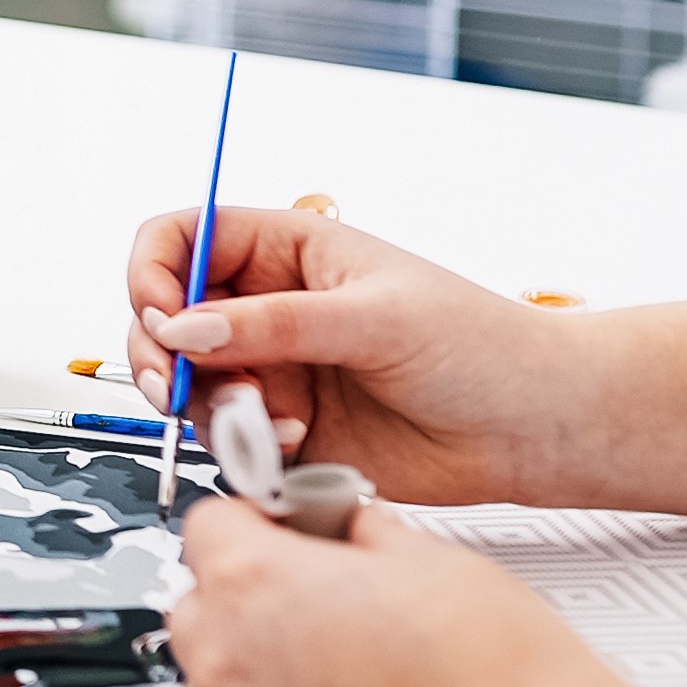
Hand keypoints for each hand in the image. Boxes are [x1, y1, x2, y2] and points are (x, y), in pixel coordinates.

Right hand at [125, 204, 583, 505]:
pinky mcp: (286, 430)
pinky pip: (227, 437)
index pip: (183, 240)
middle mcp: (271, 307)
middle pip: (167, 317)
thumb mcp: (373, 318)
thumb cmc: (480, 347)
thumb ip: (274, 325)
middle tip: (178, 386)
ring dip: (211, 405)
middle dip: (163, 353)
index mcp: (288, 251)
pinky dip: (241, 445)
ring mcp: (276, 369)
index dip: (156, 275)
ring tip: (267, 419)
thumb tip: (185, 327)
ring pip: (191, 384)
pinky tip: (291, 442)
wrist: (530, 428)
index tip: (163, 318)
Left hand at [171, 495, 637, 686]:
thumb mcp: (427, 553)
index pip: (209, 525)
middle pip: (199, 602)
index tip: (290, 530)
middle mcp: (230, 661)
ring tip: (340, 658)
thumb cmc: (499, 671)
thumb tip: (345, 527)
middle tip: (318, 592)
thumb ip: (357, 530)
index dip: (258, 522)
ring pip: (216, 676)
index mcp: (256, 582)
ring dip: (256, 659)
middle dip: (247, 591)